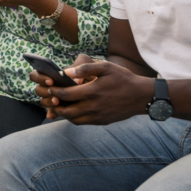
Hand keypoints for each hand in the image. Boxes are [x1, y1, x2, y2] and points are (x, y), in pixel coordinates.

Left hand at [34, 59, 153, 124]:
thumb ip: (86, 68)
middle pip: (66, 110)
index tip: (48, 87)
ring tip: (58, 105)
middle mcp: (94, 106)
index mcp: (93, 92)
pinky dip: (74, 118)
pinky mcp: (103, 121)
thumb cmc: (123, 79)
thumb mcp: (106, 67)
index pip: (65, 94)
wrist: (142, 96)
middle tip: (49, 98)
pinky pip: (83, 122)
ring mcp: (98, 116)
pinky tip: (71, 110)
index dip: (54, 91)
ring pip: (73, 119)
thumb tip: (67, 72)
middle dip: (54, 105)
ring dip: (63, 113)